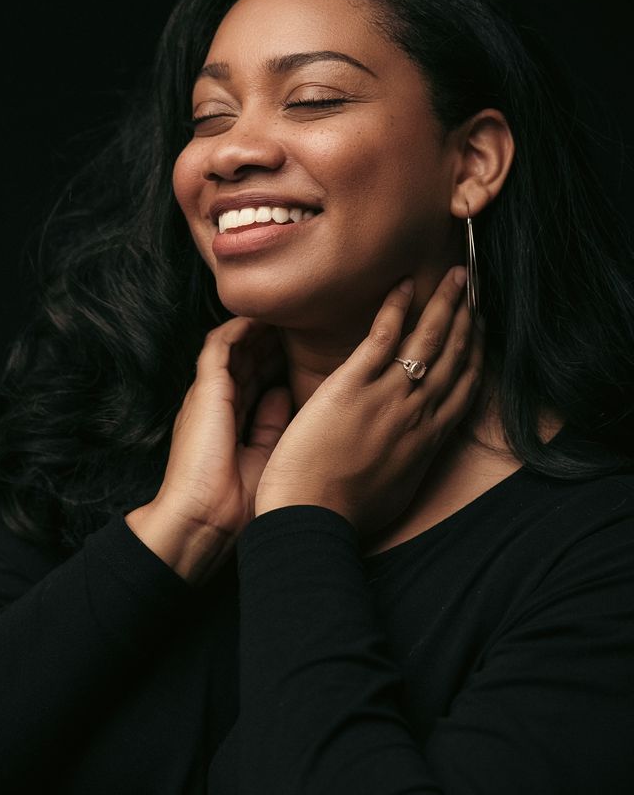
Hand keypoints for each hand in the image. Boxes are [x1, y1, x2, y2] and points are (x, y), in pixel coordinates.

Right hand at [148, 317, 292, 541]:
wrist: (203, 523)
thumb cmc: (236, 506)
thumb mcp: (265, 457)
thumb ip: (271, 424)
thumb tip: (282, 393)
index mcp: (229, 422)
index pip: (254, 381)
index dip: (276, 362)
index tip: (304, 349)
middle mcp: (216, 405)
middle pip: (245, 360)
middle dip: (269, 341)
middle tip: (299, 322)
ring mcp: (208, 396)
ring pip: (233, 348)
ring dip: (256, 330)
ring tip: (282, 313)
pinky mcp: (205, 391)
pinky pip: (219, 347)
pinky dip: (238, 329)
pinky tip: (260, 318)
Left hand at [254, 267, 482, 537]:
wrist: (313, 518)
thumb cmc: (345, 513)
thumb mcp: (395, 490)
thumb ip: (409, 460)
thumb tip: (413, 448)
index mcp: (428, 440)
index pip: (465, 387)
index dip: (477, 352)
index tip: (481, 328)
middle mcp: (418, 414)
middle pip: (455, 356)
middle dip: (468, 318)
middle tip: (474, 288)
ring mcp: (388, 397)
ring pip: (429, 339)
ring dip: (446, 303)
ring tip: (456, 276)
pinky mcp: (354, 386)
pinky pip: (384, 337)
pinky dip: (397, 307)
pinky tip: (405, 284)